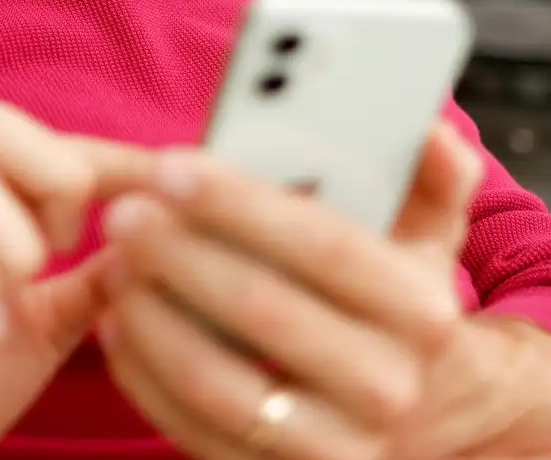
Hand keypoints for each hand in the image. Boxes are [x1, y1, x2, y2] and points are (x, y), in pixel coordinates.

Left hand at [97, 123, 550, 459]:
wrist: (435, 415)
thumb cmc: (405, 302)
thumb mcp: (433, 235)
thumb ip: (434, 169)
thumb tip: (423, 123)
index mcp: (422, 312)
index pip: (322, 245)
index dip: (240, 204)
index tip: (172, 166)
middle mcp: (386, 387)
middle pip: (261, 311)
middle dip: (179, 254)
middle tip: (124, 212)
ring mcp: (336, 448)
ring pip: (220, 385)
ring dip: (153, 319)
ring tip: (116, 264)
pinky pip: (196, 434)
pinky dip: (146, 377)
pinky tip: (119, 322)